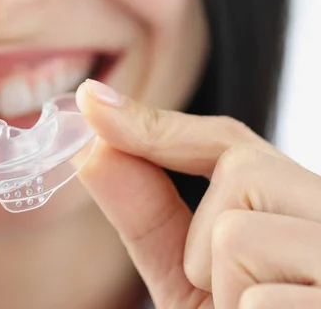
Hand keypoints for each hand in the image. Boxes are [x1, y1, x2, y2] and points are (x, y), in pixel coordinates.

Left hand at [76, 79, 320, 308]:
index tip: (92, 103)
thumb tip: (96, 153)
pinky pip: (256, 296)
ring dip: (227, 293)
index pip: (231, 145)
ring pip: (235, 232)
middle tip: (238, 299)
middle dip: (210, 240)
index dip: (157, 125)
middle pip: (239, 171)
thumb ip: (150, 218)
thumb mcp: (194, 286)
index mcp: (302, 211)